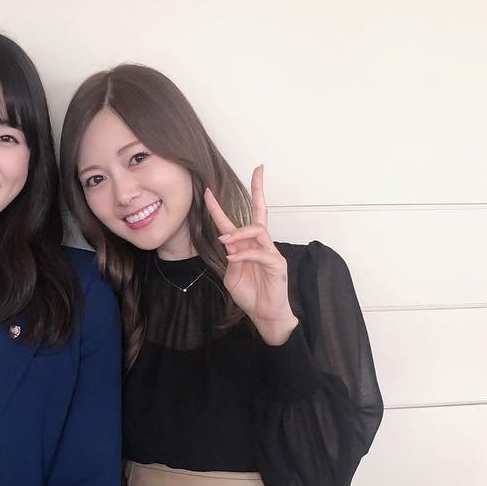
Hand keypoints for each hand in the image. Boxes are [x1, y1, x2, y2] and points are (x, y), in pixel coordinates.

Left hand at [204, 165, 297, 345]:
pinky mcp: (277, 265)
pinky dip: (244, 255)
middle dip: (259, 189)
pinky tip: (234, 259)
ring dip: (239, 233)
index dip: (220, 206)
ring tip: (227, 242)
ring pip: (258, 230)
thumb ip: (231, 259)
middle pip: (260, 211)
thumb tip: (229, 246)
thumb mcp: (232, 275)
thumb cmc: (251, 294)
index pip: (233, 220)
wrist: (265, 315)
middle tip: (258, 170)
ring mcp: (271, 253)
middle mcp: (260, 244)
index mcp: (246, 245)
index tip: (209, 191)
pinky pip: (260, 253)